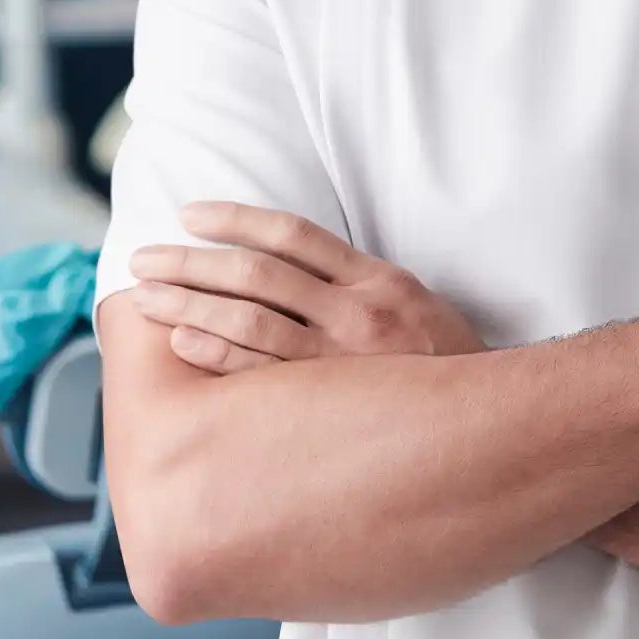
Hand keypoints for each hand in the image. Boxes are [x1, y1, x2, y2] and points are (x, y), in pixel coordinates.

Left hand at [127, 200, 486, 373]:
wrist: (494, 424)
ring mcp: (344, 360)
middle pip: (259, 274)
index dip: (237, 219)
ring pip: (252, 320)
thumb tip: (287, 269)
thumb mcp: (411, 305)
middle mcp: (357, 311)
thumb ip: (356, 285)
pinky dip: (220, 353)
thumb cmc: (443, 366)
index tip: (189, 214)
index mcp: (376, 280)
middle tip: (145, 259)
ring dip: (191, 304)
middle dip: (194, 263)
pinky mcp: (334, 402)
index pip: (294, 236)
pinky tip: (184, 341)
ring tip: (147, 296)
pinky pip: (264, 374)